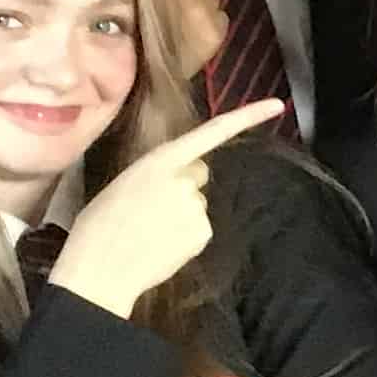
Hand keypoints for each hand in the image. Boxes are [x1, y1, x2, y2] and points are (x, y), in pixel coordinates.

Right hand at [50, 96, 288, 315]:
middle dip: (184, 185)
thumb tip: (178, 182)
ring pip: (196, 204)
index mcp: (159, 160)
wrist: (100, 269)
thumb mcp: (124, 183)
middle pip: (198, 174)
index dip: (247, 117)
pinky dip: (185, 236)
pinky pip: (198, 228)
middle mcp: (184, 179)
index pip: (211, 132)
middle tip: (151, 207)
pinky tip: (159, 245)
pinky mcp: (203, 233)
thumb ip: (157, 175)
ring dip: (181, 213)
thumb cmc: (99, 225)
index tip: (277, 106)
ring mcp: (196, 207)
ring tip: (149, 230)